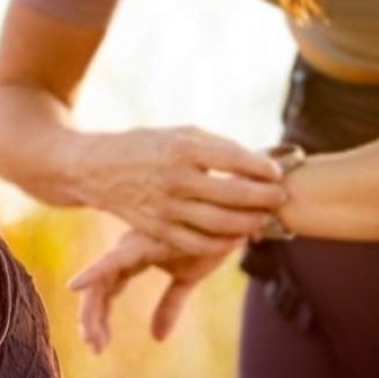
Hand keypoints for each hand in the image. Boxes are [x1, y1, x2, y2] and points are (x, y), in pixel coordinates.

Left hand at [69, 228, 237, 351]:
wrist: (233, 215)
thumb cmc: (210, 240)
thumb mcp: (188, 278)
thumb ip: (169, 306)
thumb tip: (156, 338)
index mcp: (132, 257)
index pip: (107, 288)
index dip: (98, 316)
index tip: (95, 345)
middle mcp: (126, 250)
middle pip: (98, 288)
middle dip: (92, 320)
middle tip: (95, 348)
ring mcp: (131, 245)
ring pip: (100, 281)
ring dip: (92, 312)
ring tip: (93, 340)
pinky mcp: (142, 242)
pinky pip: (111, 261)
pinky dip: (93, 273)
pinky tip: (75, 286)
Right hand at [71, 126, 284, 258]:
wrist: (98, 169)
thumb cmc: (148, 147)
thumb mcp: (181, 134)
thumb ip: (218, 148)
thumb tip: (257, 164)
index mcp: (183, 148)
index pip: (235, 160)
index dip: (262, 169)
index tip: (278, 173)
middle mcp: (175, 178)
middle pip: (232, 195)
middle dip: (263, 198)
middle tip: (280, 198)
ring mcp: (166, 207)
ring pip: (219, 223)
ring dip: (248, 223)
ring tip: (264, 218)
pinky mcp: (158, 229)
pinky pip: (197, 243)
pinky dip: (222, 243)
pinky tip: (236, 237)